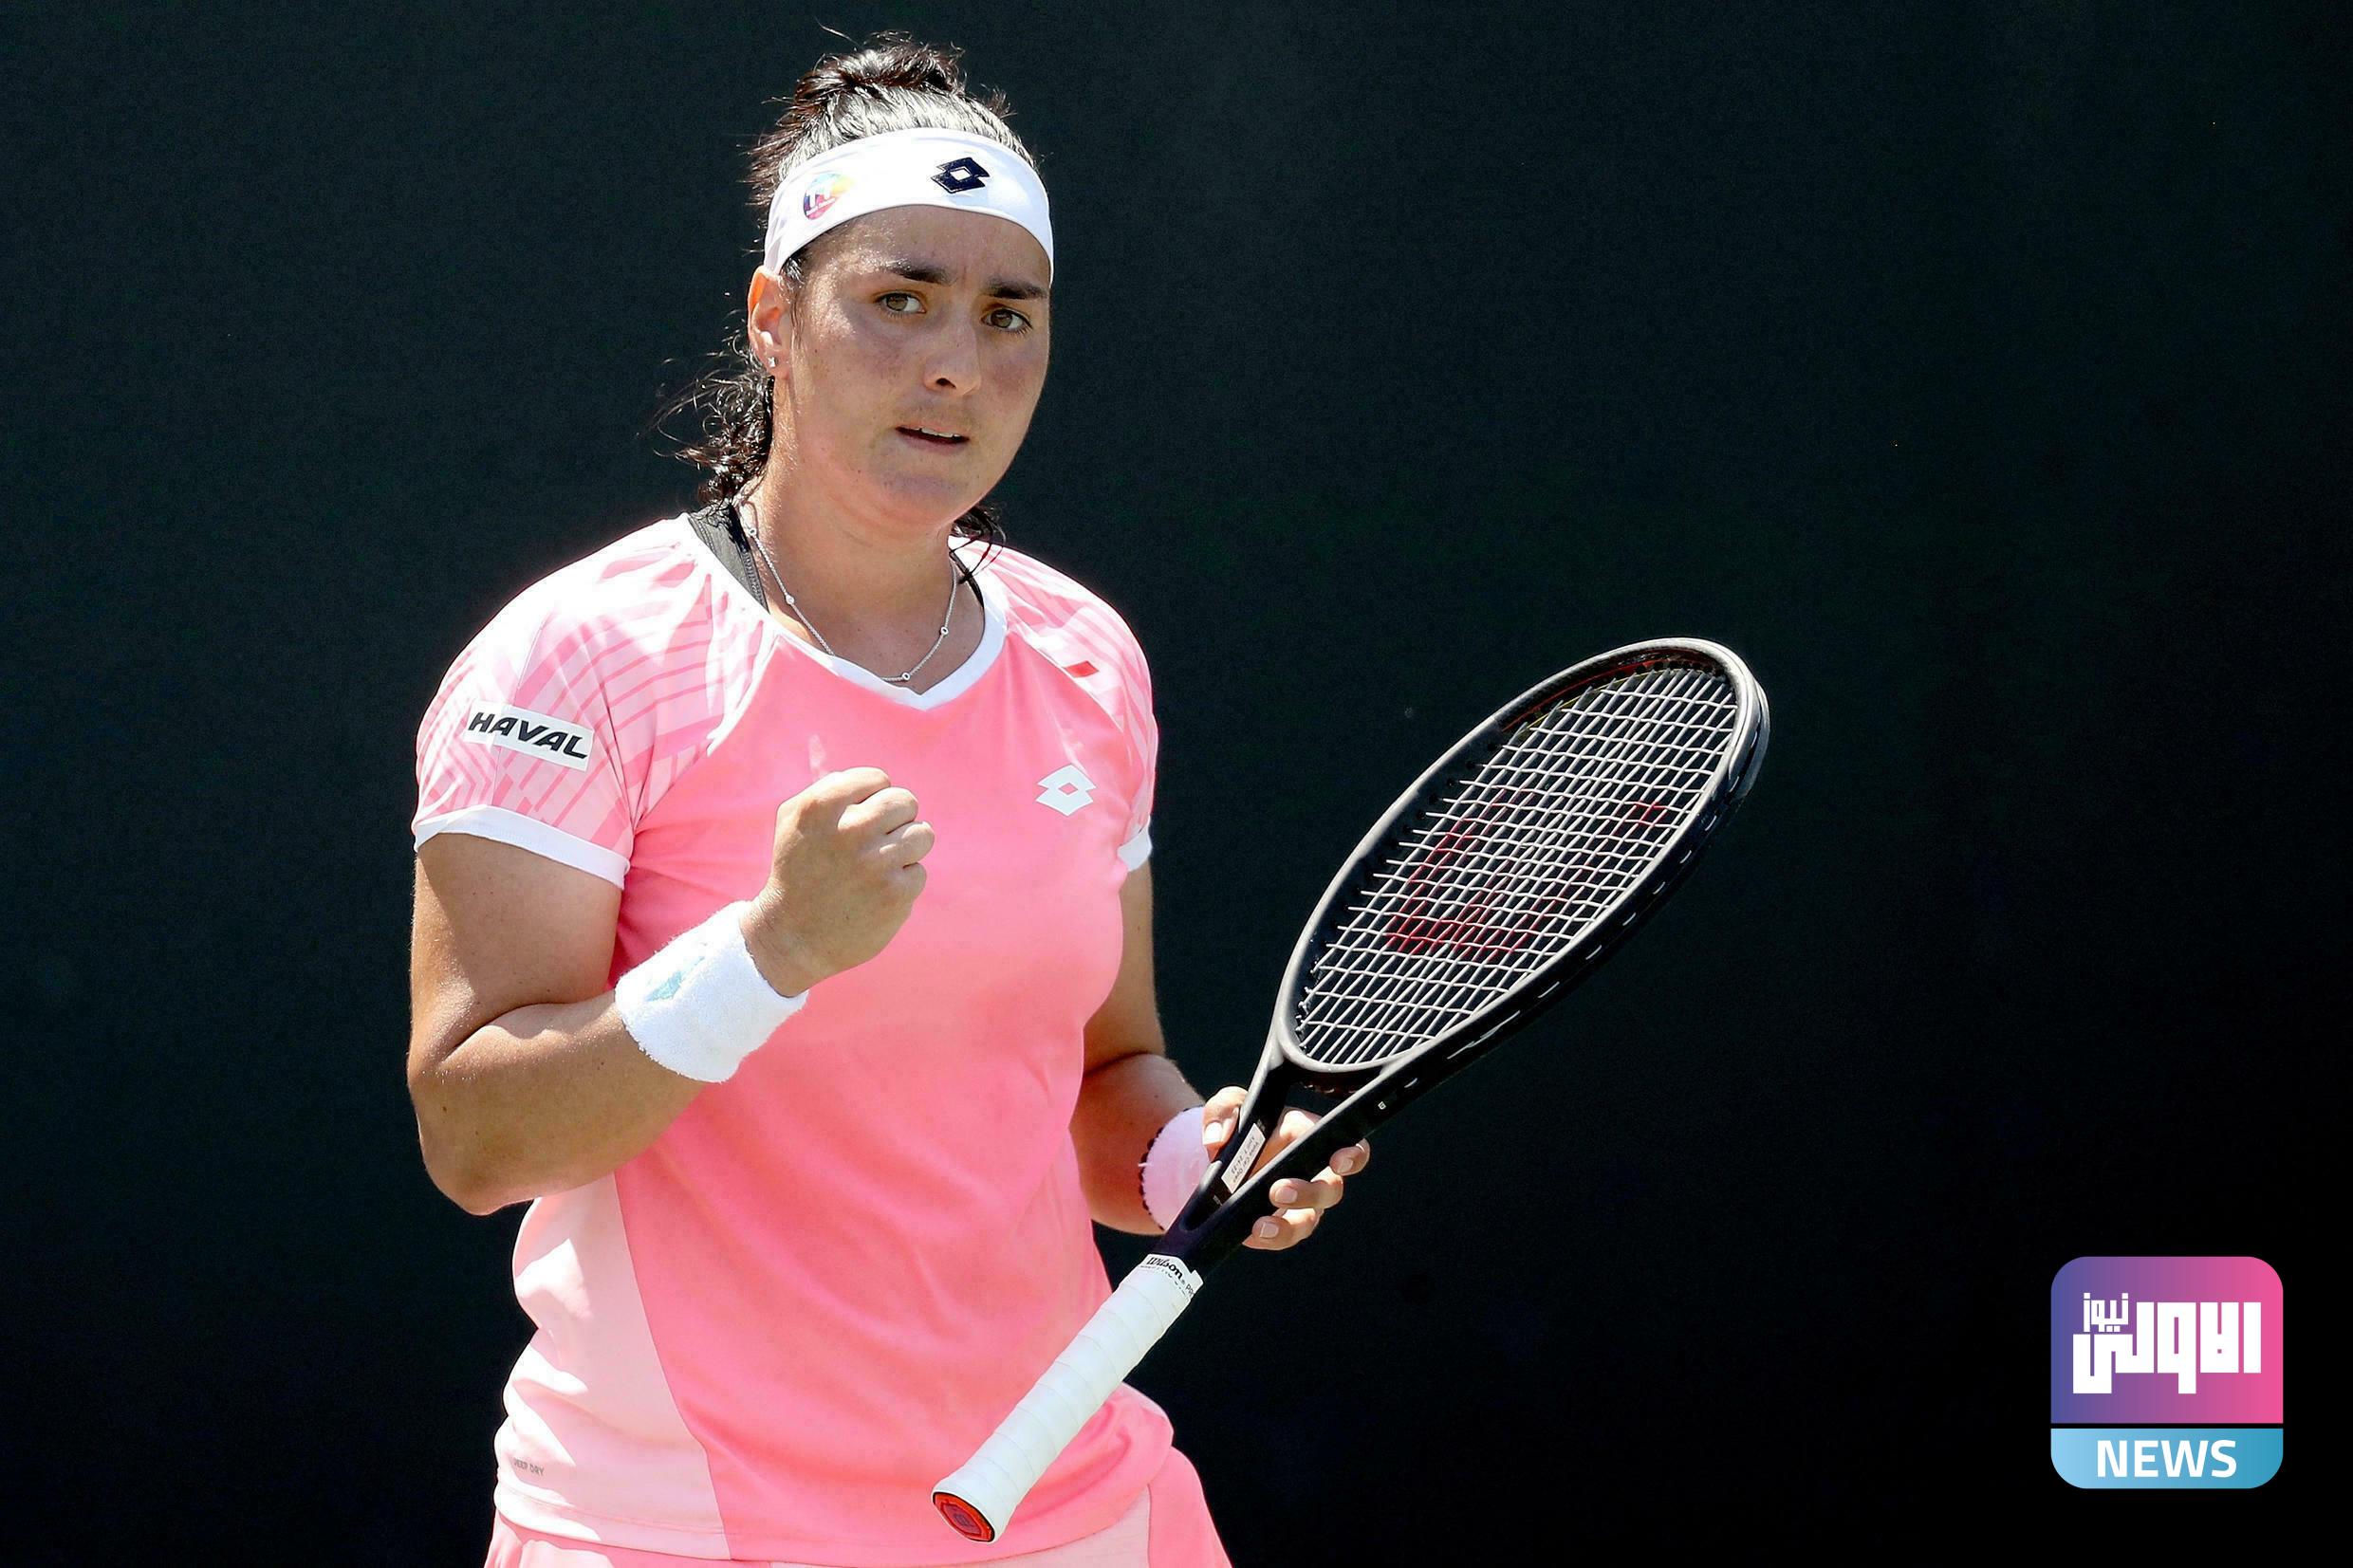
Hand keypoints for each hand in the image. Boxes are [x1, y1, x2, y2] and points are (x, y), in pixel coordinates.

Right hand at [741, 768, 933, 994]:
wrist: (792, 938)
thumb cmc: (797, 871)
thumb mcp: (794, 820)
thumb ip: (830, 788)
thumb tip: (874, 780)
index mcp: (822, 807)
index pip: (877, 779)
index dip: (872, 798)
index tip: (858, 819)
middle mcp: (850, 831)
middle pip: (906, 801)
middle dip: (896, 819)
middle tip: (876, 841)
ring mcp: (876, 863)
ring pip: (923, 834)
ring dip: (906, 849)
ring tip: (880, 865)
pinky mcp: (895, 894)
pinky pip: (919, 871)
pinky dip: (903, 883)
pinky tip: (877, 894)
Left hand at [1201, 1085, 1372, 1251]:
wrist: (1219, 1161)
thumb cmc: (1238, 1127)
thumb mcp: (1227, 1107)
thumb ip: (1224, 1110)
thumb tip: (1216, 1138)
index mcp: (1308, 1135)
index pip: (1348, 1145)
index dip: (1353, 1154)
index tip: (1339, 1160)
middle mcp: (1313, 1171)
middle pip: (1330, 1189)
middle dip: (1309, 1193)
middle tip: (1278, 1191)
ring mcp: (1300, 1202)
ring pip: (1308, 1220)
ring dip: (1288, 1226)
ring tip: (1261, 1225)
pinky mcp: (1282, 1223)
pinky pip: (1283, 1237)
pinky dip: (1268, 1238)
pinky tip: (1249, 1233)